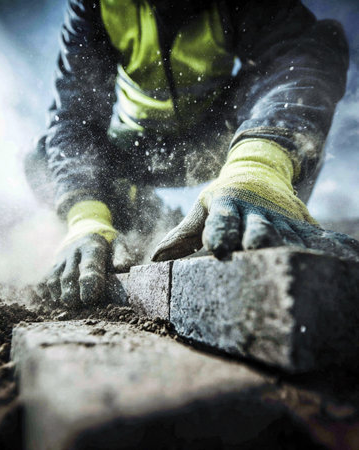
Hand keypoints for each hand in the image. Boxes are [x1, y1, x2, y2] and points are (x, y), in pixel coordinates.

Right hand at [40, 200, 117, 306]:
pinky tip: (54, 300)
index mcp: (91, 246)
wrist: (85, 225)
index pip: (89, 265)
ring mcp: (62, 258)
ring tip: (68, 305)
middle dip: (71, 293)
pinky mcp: (54, 264)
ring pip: (55, 279)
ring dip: (60, 294)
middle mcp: (73, 252)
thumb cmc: (106, 240)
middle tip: (77, 305)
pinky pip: (47, 279)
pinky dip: (48, 292)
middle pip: (69, 276)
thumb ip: (122, 255)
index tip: (90, 298)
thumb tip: (122, 268)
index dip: (89, 283)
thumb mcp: (117, 242)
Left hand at [152, 139, 358, 261]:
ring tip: (296, 263)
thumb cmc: (223, 196)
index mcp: (227, 206)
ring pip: (287, 233)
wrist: (257, 170)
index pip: (221, 222)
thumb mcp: (202, 208)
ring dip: (290, 247)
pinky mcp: (300, 221)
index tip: (217, 252)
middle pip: (257, 227)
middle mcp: (254, 211)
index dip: (219, 235)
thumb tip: (155, 259)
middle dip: (258, 239)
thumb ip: (182, 234)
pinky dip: (328, 245)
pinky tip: (346, 257)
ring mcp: (280, 216)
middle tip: (256, 251)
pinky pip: (315, 235)